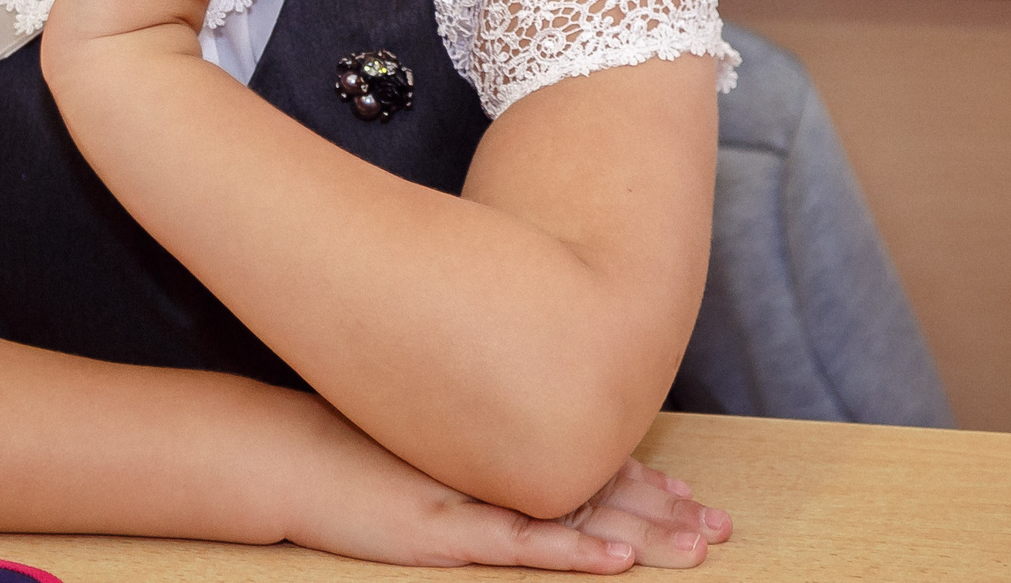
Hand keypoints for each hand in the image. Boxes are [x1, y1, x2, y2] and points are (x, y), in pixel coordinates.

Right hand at [284, 413, 733, 571]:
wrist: (287, 450)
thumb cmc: (351, 451)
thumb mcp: (429, 449)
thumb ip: (477, 452)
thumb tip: (522, 460)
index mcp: (498, 448)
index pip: (589, 465)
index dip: (647, 482)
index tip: (697, 496)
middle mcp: (496, 465)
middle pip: (600, 490)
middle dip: (666, 513)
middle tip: (723, 527)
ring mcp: (475, 497)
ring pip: (578, 519)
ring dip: (642, 536)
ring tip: (699, 549)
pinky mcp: (446, 532)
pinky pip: (521, 546)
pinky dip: (572, 555)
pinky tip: (614, 563)